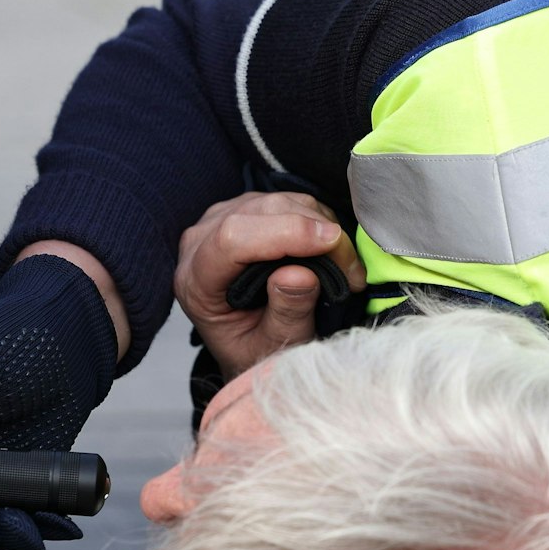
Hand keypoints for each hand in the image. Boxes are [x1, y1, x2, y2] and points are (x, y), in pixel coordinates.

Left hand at [175, 192, 365, 377]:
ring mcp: (220, 219)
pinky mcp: (244, 209)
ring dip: (321, 227)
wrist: (248, 344)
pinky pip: (288, 200)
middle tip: (352, 272)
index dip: (285, 233)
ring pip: (280, 201)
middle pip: (261, 212)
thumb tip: (300, 274)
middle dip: (316, 234)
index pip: (232, 239)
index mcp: (196, 281)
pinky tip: (329, 251)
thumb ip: (286, 312)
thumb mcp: (275, 344)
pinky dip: (317, 220)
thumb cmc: (257, 349)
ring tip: (344, 268)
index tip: (332, 243)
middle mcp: (200, 242)